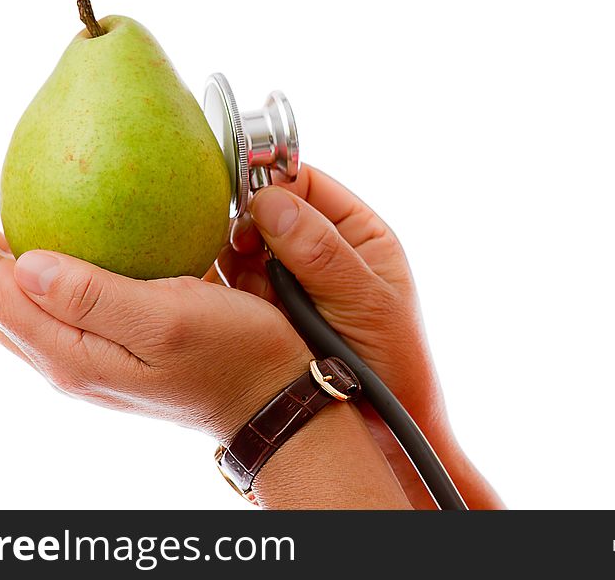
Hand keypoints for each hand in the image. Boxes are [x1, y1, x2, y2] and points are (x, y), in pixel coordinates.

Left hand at [0, 176, 310, 443]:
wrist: (268, 399)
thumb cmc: (233, 357)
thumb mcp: (171, 321)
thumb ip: (97, 297)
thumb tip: (25, 264)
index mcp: (71, 350)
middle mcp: (63, 356)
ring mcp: (80, 354)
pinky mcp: (101, 345)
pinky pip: (32, 303)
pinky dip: (3, 269)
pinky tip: (7, 249)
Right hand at [214, 165, 502, 508]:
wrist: (383, 430)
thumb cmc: (393, 363)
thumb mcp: (364, 302)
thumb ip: (320, 252)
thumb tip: (270, 202)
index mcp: (356, 233)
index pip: (305, 184)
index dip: (272, 185)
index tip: (246, 205)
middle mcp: (319, 249)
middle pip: (267, 212)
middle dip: (248, 228)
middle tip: (240, 252)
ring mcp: (290, 279)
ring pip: (245, 247)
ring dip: (234, 260)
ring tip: (238, 286)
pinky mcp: (266, 308)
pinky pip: (234, 282)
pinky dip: (223, 287)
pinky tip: (221, 300)